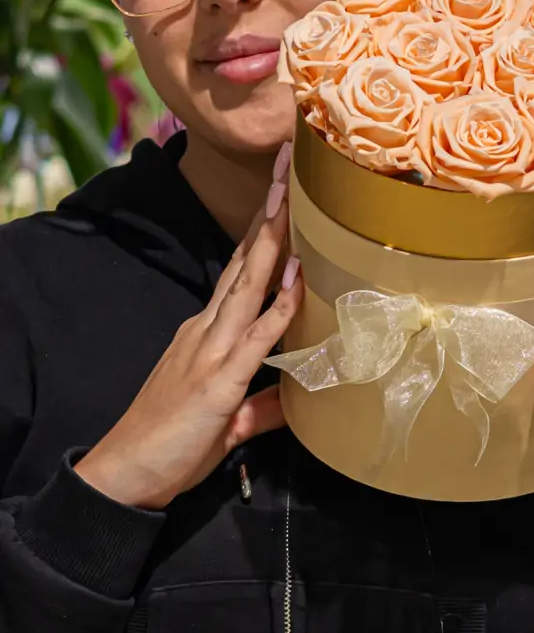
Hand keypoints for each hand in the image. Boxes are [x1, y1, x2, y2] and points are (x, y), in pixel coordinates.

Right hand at [75, 143, 301, 509]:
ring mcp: (211, 350)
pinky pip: (255, 338)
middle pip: (244, 263)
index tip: (282, 198)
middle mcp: (208, 329)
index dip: (262, 234)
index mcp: (208, 331)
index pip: (240, 271)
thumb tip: (293, 398)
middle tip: (287, 170)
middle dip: (269, 217)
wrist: (124, 476)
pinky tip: (294, 280)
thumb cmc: (173, 443)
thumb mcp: (226, 417)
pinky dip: (277, 308)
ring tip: (289, 200)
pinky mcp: (218, 381)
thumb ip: (262, 403)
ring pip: (248, 285)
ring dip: (271, 242)